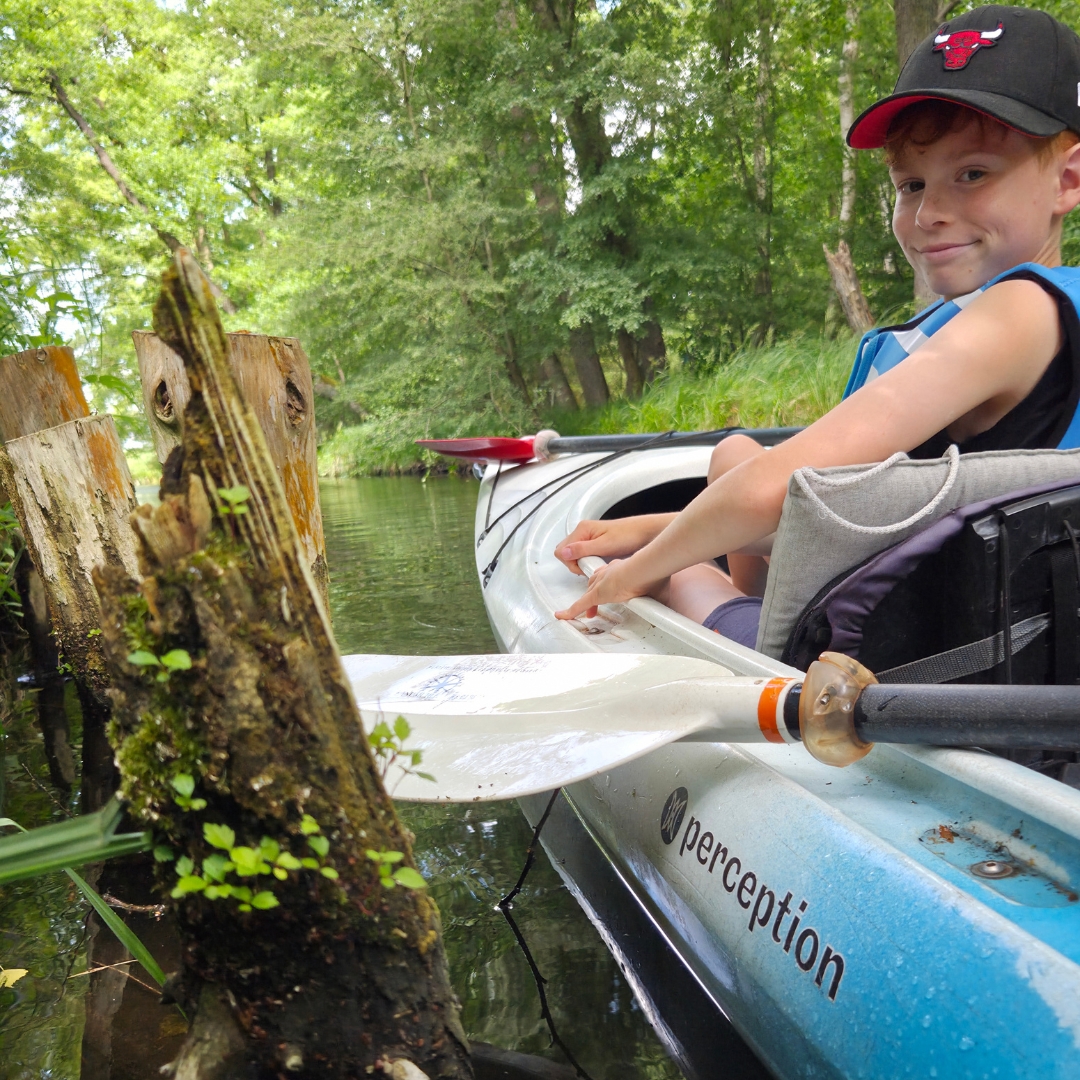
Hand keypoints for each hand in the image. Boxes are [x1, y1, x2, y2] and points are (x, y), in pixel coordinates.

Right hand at [554, 514, 672, 574]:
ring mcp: (588, 537)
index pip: (561, 550)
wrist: (645, 533)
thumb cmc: (629, 535)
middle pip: (565, 552)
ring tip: (597, 565)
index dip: (571, 563)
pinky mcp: (594, 543)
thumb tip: (564, 552)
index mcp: (583, 529)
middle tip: (590, 567)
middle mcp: (583, 532)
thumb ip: (582, 549)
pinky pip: (582, 555)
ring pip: (573, 555)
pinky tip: (599, 563)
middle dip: (574, 564)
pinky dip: (587, 561)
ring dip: (581, 563)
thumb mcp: (605, 545)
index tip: (584, 567)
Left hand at [554, 559, 655, 620]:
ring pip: (589, 593)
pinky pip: (579, 605)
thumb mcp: (658, 588)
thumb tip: (667, 605)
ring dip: (587, 602)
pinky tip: (563, 616)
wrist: (645, 568)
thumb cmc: (654, 573)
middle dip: (595, 593)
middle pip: (596, 583)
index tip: (611, 588)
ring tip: (587, 613)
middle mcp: (608, 574)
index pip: (609, 576)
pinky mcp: (597, 594)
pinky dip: (570, 611)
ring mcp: (602, 584)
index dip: (608, 583)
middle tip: (595, 605)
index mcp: (621, 569)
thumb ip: (659, 597)